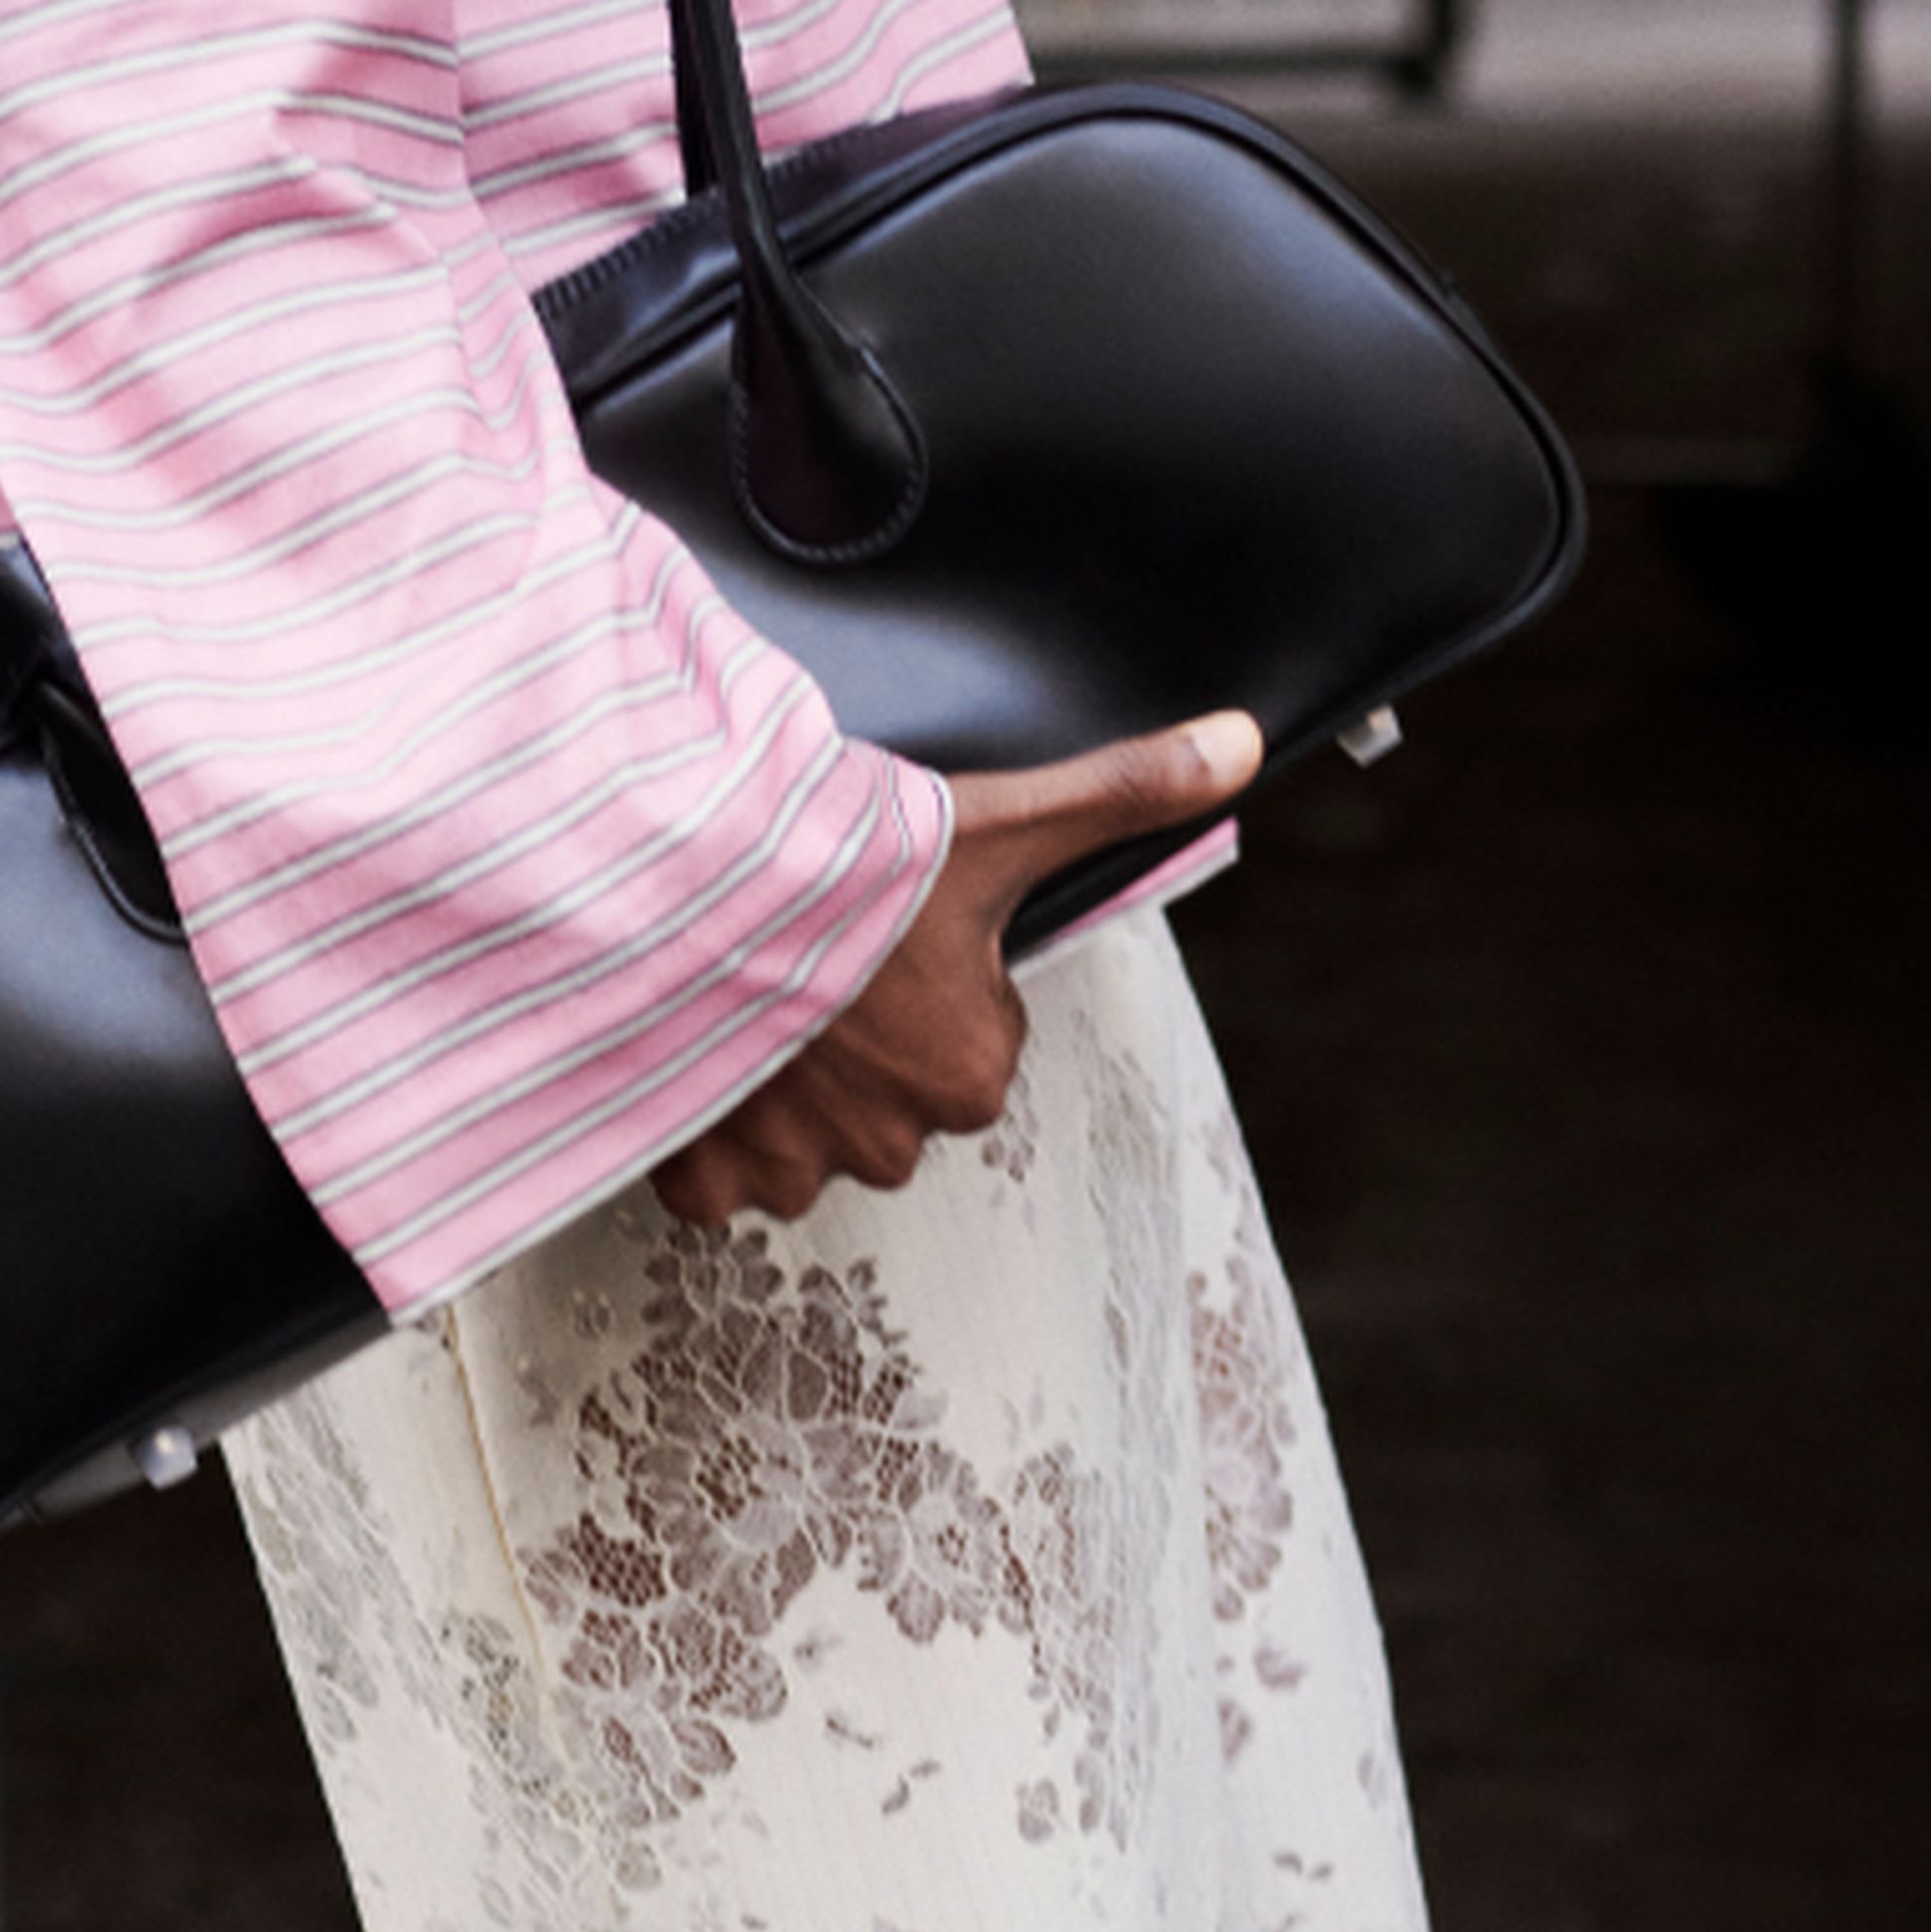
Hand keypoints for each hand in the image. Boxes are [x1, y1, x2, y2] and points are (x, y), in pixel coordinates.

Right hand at [647, 708, 1261, 1233]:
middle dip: (859, 1059)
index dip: (931, 993)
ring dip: (783, 1102)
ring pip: (803, 1152)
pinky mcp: (703, 1176)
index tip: (891, 942)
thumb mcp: (999, 822)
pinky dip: (707, 1141)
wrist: (690, 899)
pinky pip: (716, 1186)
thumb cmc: (846, 869)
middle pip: (887, 1111)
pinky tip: (708, 1065)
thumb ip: (1122, 792)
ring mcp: (791, 1166)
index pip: (968, 1051)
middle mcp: (890, 1143)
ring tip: (758, 1014)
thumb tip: (1241, 745)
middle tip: (819, 971)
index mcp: (971, 1075)